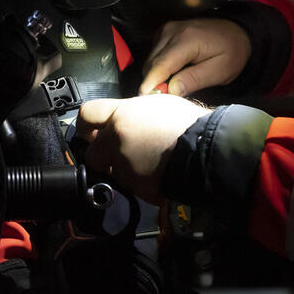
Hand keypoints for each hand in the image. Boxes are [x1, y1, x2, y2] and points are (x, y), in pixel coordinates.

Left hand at [75, 95, 210, 203]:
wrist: (206, 151)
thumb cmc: (189, 125)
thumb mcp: (160, 105)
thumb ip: (134, 112)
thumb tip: (126, 118)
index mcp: (122, 115)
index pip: (88, 114)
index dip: (86, 125)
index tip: (90, 131)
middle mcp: (116, 140)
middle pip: (92, 152)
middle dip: (102, 155)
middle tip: (118, 153)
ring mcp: (124, 166)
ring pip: (113, 171)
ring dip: (125, 169)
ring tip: (150, 162)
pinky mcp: (135, 188)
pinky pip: (131, 185)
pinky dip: (140, 182)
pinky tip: (157, 173)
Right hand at [139, 19, 250, 96]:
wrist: (236, 31)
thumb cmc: (232, 52)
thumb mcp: (220, 71)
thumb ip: (194, 79)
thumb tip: (170, 90)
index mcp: (186, 39)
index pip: (160, 65)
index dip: (150, 83)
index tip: (145, 100)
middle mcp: (172, 31)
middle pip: (151, 63)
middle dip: (155, 83)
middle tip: (168, 98)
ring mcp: (167, 29)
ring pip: (151, 59)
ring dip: (157, 74)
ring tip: (175, 84)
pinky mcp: (165, 32)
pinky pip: (154, 53)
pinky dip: (160, 66)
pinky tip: (175, 71)